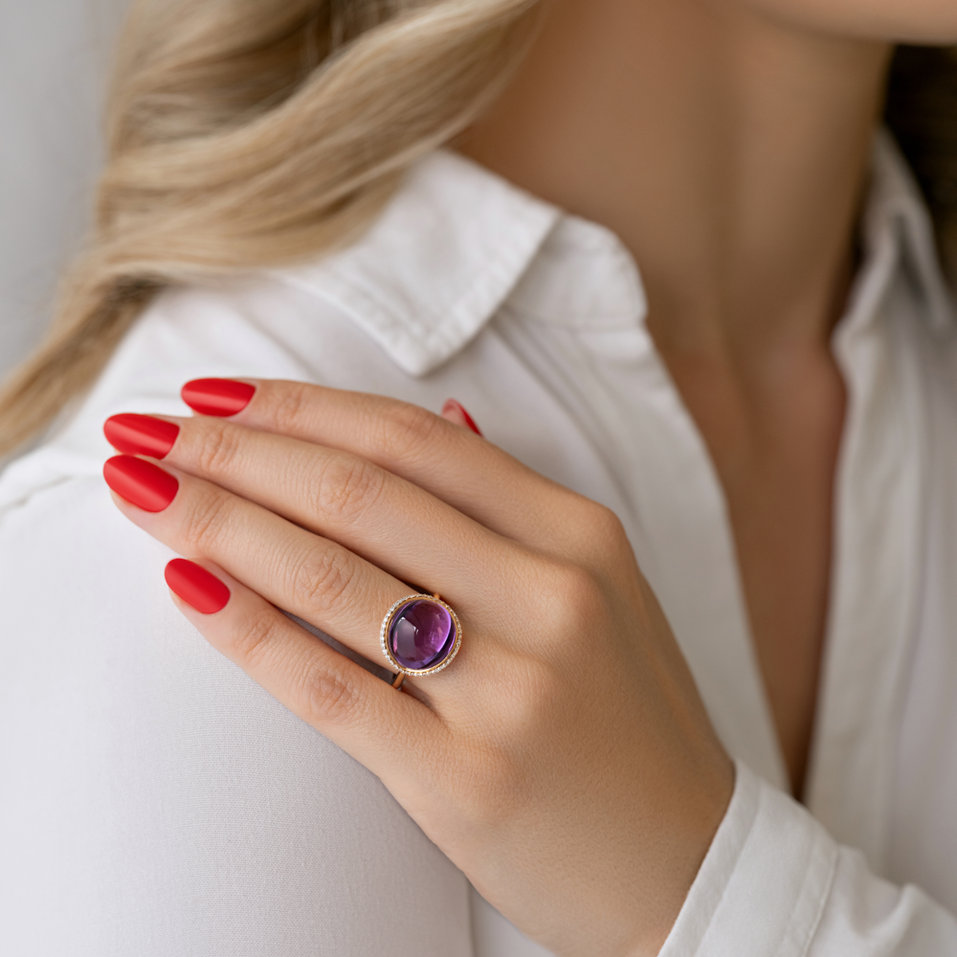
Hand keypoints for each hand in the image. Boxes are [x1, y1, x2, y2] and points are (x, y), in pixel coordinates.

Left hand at [101, 377, 733, 956]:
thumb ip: (514, 504)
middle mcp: (552, 596)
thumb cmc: (629, 716)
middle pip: (360, 494)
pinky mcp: (469, 780)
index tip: (212, 398)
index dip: (300, 408)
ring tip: (138, 491)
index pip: (413, 440)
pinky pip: (332, 688)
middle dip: (233, 452)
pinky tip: (185, 586)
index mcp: (580, 536)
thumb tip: (446, 413)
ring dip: (216, 523)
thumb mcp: (601, 589)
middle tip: (141, 432)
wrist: (689, 861)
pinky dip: (248, 630)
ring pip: (334, 578)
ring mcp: (514, 689)